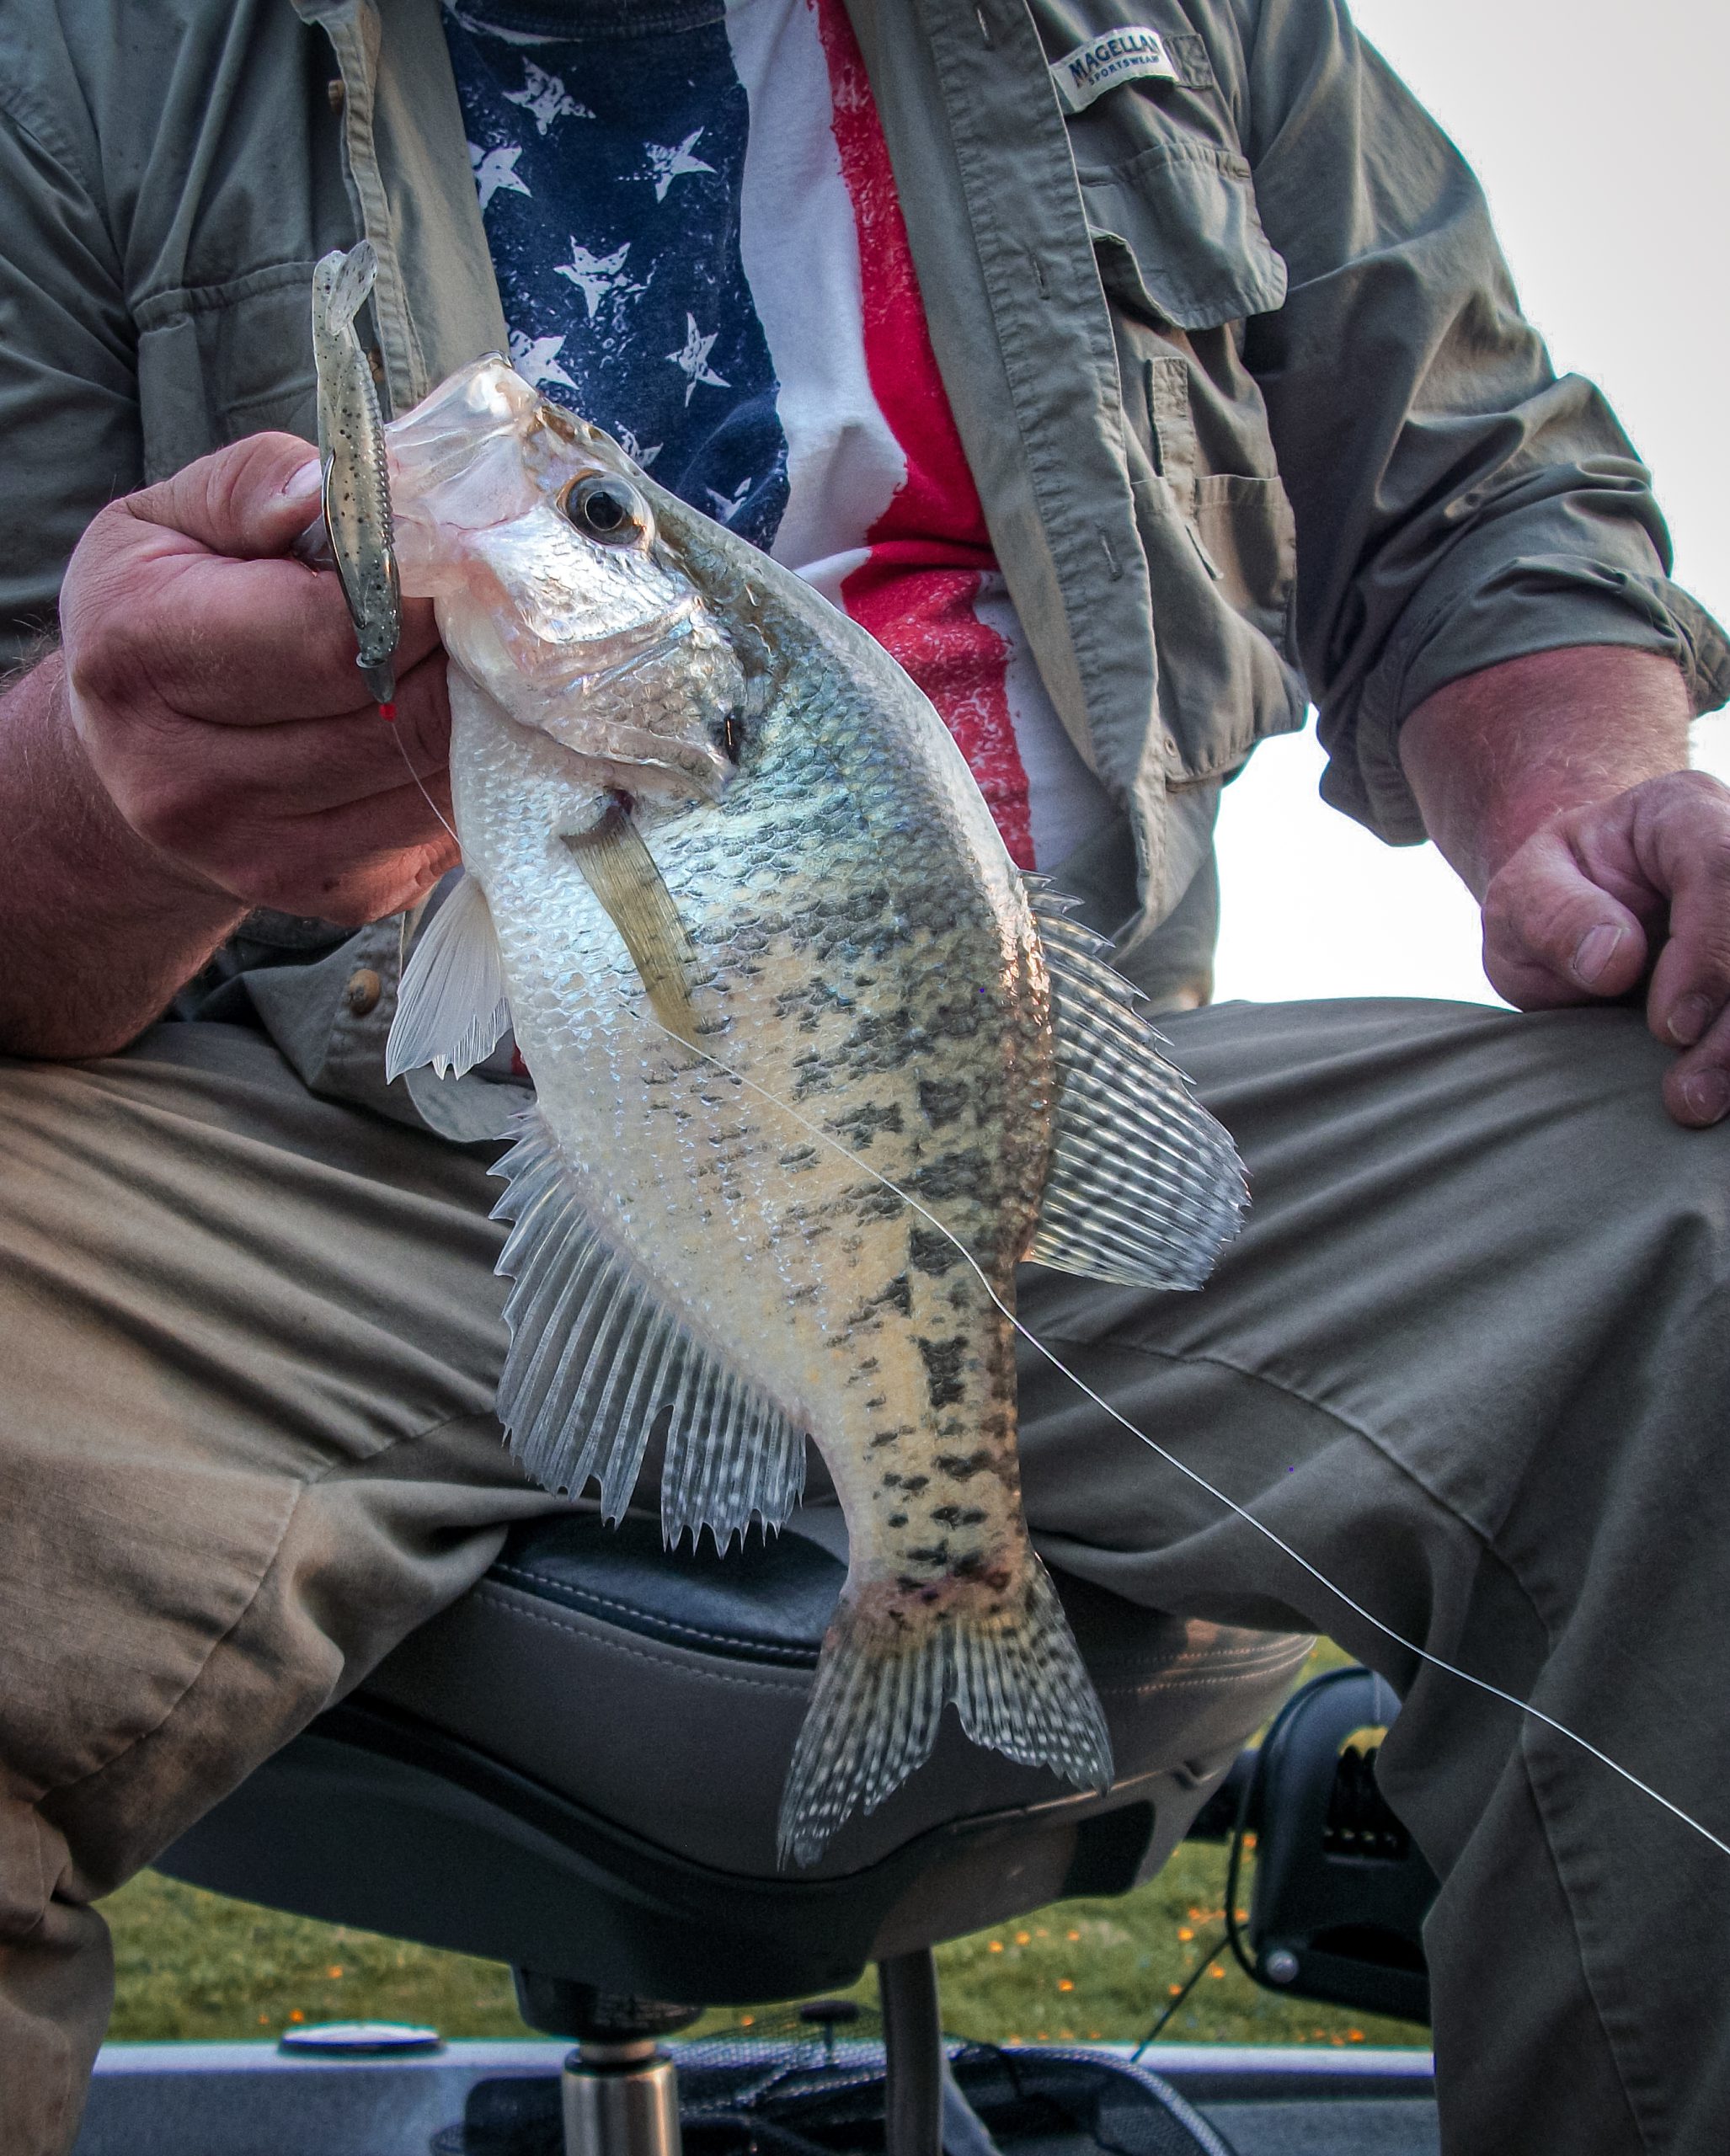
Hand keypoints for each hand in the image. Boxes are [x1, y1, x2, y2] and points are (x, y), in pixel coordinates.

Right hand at [60, 430, 456, 925]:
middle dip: (460, 655)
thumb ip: (251, 487)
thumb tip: (331, 493)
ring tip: (482, 666)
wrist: (129, 768)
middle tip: (489, 612)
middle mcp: (188, 778)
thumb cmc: (157, 621)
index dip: (419, 597)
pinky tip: (460, 732)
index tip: (458, 564)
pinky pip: (442, 829)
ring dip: (482, 718)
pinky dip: (470, 777)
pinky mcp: (331, 898)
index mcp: (142, 657)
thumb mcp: (166, 522)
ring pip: (431, 776)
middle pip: (396, 713)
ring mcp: (261, 856)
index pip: (333, 636)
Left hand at [1481, 770, 1729, 1125]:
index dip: (1710, 951)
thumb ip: (1554, 918)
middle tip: (1690, 1097)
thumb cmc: (1546, 900)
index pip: (1720, 866)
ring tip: (1698, 1106)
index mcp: (1679, 813)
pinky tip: (1719, 1098)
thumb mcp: (1519, 900)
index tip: (1672, 1027)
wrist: (1576, 914)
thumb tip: (1616, 962)